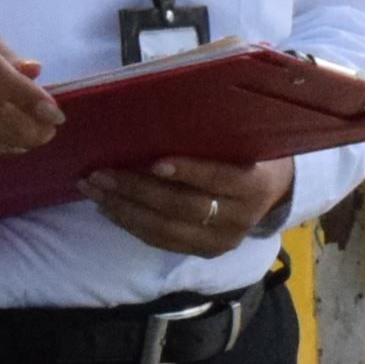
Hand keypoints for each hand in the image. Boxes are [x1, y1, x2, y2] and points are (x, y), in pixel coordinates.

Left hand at [86, 152, 294, 259]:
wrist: (271, 191)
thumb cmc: (247, 153)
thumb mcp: (240, 140)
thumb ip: (210, 136)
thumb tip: (156, 110)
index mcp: (255, 184)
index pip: (219, 178)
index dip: (188, 171)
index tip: (154, 163)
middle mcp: (239, 218)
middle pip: (185, 207)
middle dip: (138, 191)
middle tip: (100, 174)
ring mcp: (221, 241)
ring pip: (166, 230)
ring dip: (124, 210)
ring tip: (93, 190)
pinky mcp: (204, 253)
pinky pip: (161, 242)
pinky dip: (131, 224)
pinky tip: (108, 208)